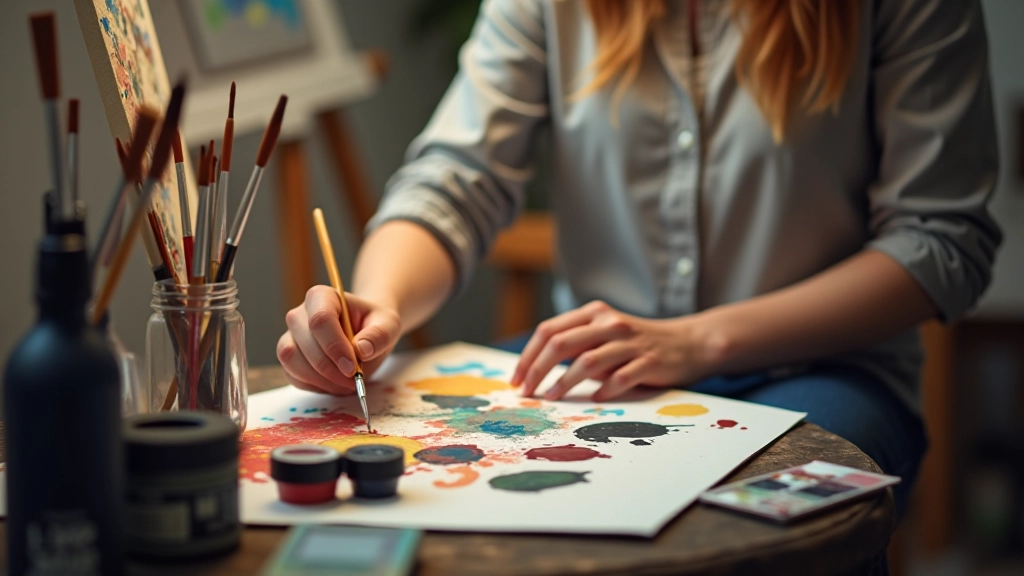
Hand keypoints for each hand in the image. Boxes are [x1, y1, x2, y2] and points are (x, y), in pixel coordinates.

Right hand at [277, 286, 401, 395]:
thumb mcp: (388, 325)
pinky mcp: (289, 358)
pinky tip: (335, 384)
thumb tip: (361, 349)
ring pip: (292, 359)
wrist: (366, 335)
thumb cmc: (375, 325)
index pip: (320, 320)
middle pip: (304, 342)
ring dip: (321, 379)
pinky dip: (314, 386)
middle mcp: (300, 314)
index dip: (334, 346)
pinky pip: (292, 375)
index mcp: (322, 297)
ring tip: (347, 383)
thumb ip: (378, 335)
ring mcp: (290, 336)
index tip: (353, 367)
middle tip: (353, 380)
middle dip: (330, 368)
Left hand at [510, 300, 725, 401]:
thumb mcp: (604, 336)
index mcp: (594, 314)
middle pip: (561, 344)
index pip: (549, 330)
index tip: (517, 379)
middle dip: (538, 370)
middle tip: (527, 392)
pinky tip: (595, 399)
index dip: (528, 355)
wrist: (688, 344)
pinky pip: (620, 378)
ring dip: (564, 382)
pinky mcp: (649, 361)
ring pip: (587, 361)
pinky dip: (603, 390)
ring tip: (552, 397)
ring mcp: (630, 342)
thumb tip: (536, 371)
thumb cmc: (637, 345)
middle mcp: (609, 323)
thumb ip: (576, 346)